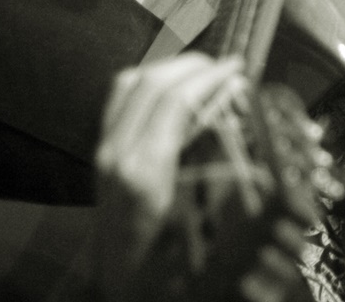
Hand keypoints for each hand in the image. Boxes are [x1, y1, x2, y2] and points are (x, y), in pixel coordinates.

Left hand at [93, 54, 315, 301]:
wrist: (122, 289)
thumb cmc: (169, 264)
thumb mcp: (203, 222)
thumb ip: (220, 168)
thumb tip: (242, 121)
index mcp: (144, 171)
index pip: (175, 100)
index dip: (211, 76)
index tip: (240, 68)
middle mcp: (118, 153)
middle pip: (152, 81)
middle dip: (194, 65)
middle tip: (227, 68)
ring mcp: (104, 151)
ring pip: (131, 81)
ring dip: (170, 68)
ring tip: (203, 72)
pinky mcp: (102, 152)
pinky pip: (120, 98)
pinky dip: (149, 81)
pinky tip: (174, 89)